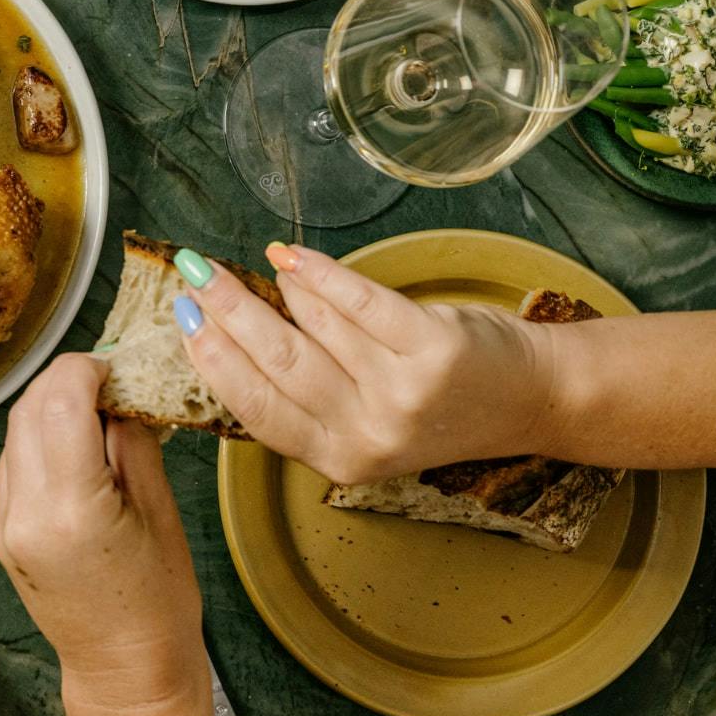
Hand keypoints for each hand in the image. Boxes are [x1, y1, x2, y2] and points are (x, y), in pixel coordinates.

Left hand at [0, 353, 205, 708]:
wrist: (125, 671)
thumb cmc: (157, 605)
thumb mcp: (160, 514)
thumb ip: (132, 443)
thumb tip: (121, 392)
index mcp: (70, 509)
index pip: (60, 402)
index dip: (85, 370)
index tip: (114, 366)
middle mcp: (25, 513)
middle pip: (29, 410)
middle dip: (66, 382)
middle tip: (110, 381)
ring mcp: (6, 525)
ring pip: (15, 433)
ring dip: (51, 408)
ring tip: (98, 413)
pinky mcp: (2, 532)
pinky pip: (13, 465)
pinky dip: (41, 441)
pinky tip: (78, 447)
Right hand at [175, 241, 556, 483]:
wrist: (531, 400)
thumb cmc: (439, 407)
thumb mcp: (364, 424)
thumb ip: (306, 396)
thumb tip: (228, 334)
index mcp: (340, 459)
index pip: (256, 408)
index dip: (213, 359)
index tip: (183, 317)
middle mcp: (369, 435)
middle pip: (277, 364)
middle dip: (227, 312)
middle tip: (196, 275)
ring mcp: (403, 394)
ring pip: (315, 328)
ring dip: (273, 289)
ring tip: (247, 265)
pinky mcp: (435, 351)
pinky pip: (361, 301)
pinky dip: (321, 273)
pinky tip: (292, 256)